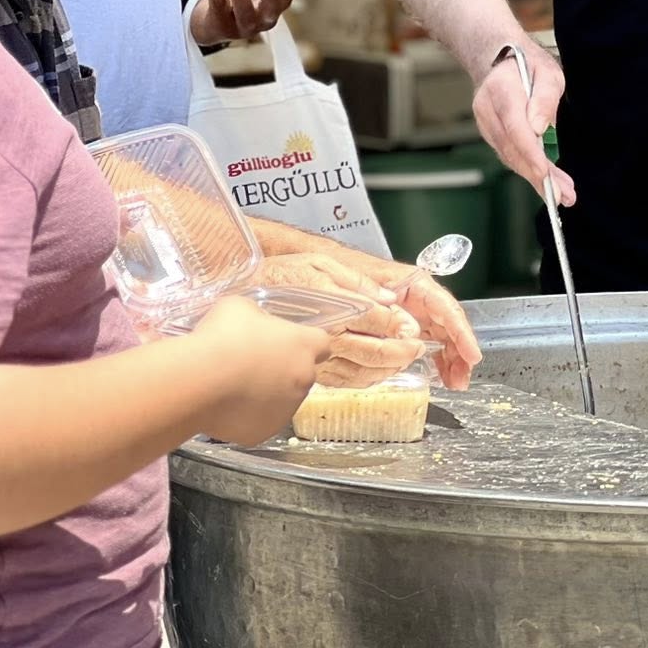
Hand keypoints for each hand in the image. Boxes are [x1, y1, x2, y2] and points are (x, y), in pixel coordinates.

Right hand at [188, 293, 331, 445]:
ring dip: (265, 395)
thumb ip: (257, 318)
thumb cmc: (223, 336)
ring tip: (232, 386)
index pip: (321, 343)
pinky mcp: (263, 433)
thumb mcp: (239, 308)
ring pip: (280, 401)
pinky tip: (224, 405)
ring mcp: (285, 411)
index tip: (286, 343)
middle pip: (300, 374)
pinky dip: (245, 416)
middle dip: (281, 370)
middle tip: (250, 364)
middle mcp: (303, 380)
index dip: (304, 343)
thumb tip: (254, 327)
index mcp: (303, 346)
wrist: (199, 380)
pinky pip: (257, 422)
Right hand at [249, 253, 438, 389]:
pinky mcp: (301, 381)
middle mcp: (325, 341)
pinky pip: (340, 384)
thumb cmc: (274, 281)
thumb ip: (354, 280)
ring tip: (401, 361)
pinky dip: (362, 381)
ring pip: (360, 373)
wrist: (232, 318)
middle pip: (373, 351)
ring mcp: (313, 366)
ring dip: (385, 369)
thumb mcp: (317, 264)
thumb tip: (386, 295)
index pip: (374, 319)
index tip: (412, 327)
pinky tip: (372, 375)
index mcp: (330, 310)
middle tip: (415, 347)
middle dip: (400, 351)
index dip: (397, 324)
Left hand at [346, 257, 482, 390]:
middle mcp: (418, 298)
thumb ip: (382, 302)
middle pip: (449, 325)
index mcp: (414, 283)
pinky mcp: (404, 326)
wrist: (322, 269)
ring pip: (441, 336)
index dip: (461, 333)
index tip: (471, 354)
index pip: (446, 308)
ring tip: (455, 382)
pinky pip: (428, 342)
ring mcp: (412, 312)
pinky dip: (436, 358)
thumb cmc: (343, 270)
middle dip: (460, 352)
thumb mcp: (359, 283)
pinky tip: (441, 375)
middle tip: (462, 378)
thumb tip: (406, 327)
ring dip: (451, 359)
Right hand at [473, 41, 573, 206]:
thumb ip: (545, 97)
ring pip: (510, 157)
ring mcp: (485, 124)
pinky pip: (510, 155)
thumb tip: (539, 128)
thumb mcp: (548, 72)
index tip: (545, 175)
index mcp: (501, 90)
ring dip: (536, 178)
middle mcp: (487, 110)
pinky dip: (528, 169)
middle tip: (564, 196)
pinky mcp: (491, 134)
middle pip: (512, 149)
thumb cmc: (528, 63)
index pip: (514, 127)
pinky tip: (548, 182)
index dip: (530, 153)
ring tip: (563, 195)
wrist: (497, 57)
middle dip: (538, 175)